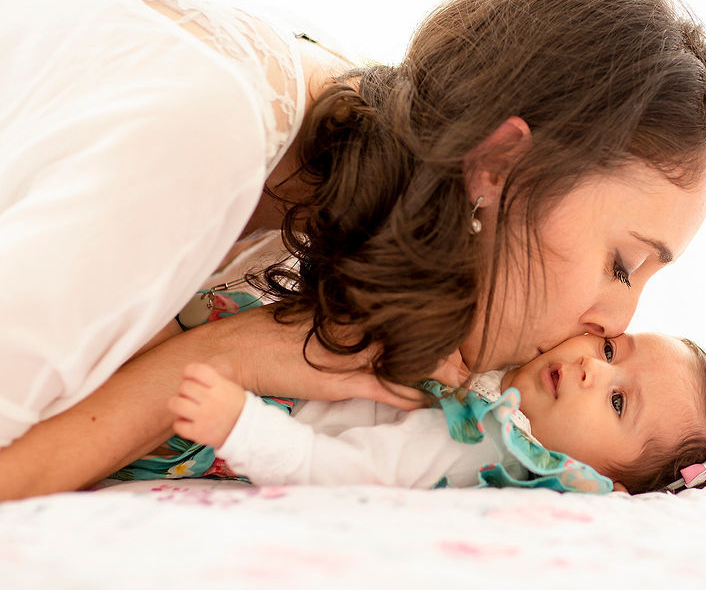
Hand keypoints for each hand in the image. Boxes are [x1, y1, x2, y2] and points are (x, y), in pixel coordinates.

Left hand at [167, 363, 246, 448]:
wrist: (248, 430)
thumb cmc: (235, 406)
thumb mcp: (229, 387)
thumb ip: (211, 380)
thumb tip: (188, 376)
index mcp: (220, 386)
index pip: (196, 370)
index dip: (188, 371)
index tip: (189, 376)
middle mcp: (211, 400)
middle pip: (184, 386)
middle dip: (185, 390)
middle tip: (190, 396)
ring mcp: (204, 417)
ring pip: (175, 403)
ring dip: (178, 404)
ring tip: (185, 407)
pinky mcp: (199, 432)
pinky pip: (177, 425)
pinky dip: (181, 424)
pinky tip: (189, 422)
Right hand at [203, 306, 464, 410]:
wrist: (238, 351)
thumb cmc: (272, 332)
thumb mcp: (312, 315)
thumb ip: (342, 317)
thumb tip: (366, 321)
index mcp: (348, 306)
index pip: (398, 312)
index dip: (428, 321)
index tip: (451, 326)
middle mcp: (354, 326)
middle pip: (409, 334)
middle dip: (441, 346)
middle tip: (465, 358)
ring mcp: (349, 354)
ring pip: (403, 360)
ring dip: (433, 372)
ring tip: (457, 379)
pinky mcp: (341, 381)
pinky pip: (384, 388)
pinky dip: (407, 395)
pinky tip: (425, 401)